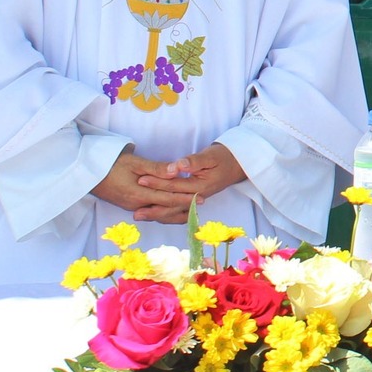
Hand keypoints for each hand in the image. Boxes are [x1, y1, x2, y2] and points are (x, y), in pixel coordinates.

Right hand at [92, 149, 201, 220]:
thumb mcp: (134, 162)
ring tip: (193, 210)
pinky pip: (152, 212)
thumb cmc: (112, 164)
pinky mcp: (131, 206)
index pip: (167, 198)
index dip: (185, 198)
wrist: (89, 173)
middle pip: (165, 209)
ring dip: (176, 212)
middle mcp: (137, 204)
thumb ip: (156, 168)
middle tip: (203, 204)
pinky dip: (165, 213)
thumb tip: (176, 171)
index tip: (201, 197)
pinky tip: (174, 211)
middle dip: (184, 207)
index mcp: (139, 194)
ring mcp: (133, 207)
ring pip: (159, 213)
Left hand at [132, 143, 250, 223]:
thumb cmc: (223, 157)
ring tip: (139, 216)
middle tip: (134, 210)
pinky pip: (179, 210)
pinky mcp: (195, 200)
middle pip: (172, 203)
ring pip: (175, 210)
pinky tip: (154, 215)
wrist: (238, 165)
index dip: (157, 182)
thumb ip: (194, 161)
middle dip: (153, 206)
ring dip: (157, 214)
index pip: (175, 185)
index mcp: (201, 185)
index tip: (141, 179)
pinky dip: (166, 214)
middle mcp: (198, 196)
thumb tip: (179, 165)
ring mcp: (197, 200)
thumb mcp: (210, 155)